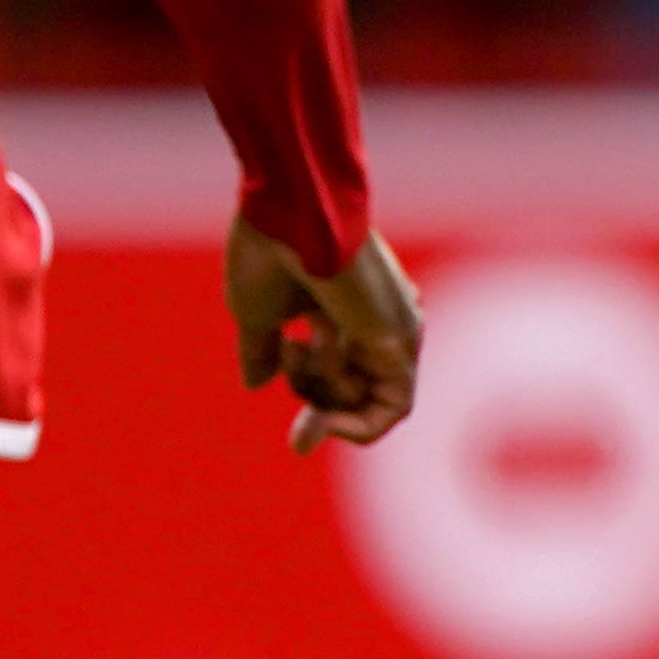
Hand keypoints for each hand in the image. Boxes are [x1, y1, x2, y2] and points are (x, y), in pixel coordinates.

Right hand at [228, 216, 420, 451]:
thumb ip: (263, 351)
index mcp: (340, 307)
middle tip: (298, 441)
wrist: (293, 215)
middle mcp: (374, 319)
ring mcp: (392, 328)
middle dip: (321, 419)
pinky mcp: (400, 340)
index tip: (296, 443)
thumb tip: (258, 384)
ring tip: (297, 349)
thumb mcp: (257, 314)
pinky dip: (360, 421)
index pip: (339, 371)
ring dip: (323, 397)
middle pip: (357, 390)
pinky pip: (393, 406)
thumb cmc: (271, 253)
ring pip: (366, 397)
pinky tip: (327, 414)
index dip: (316, 409)